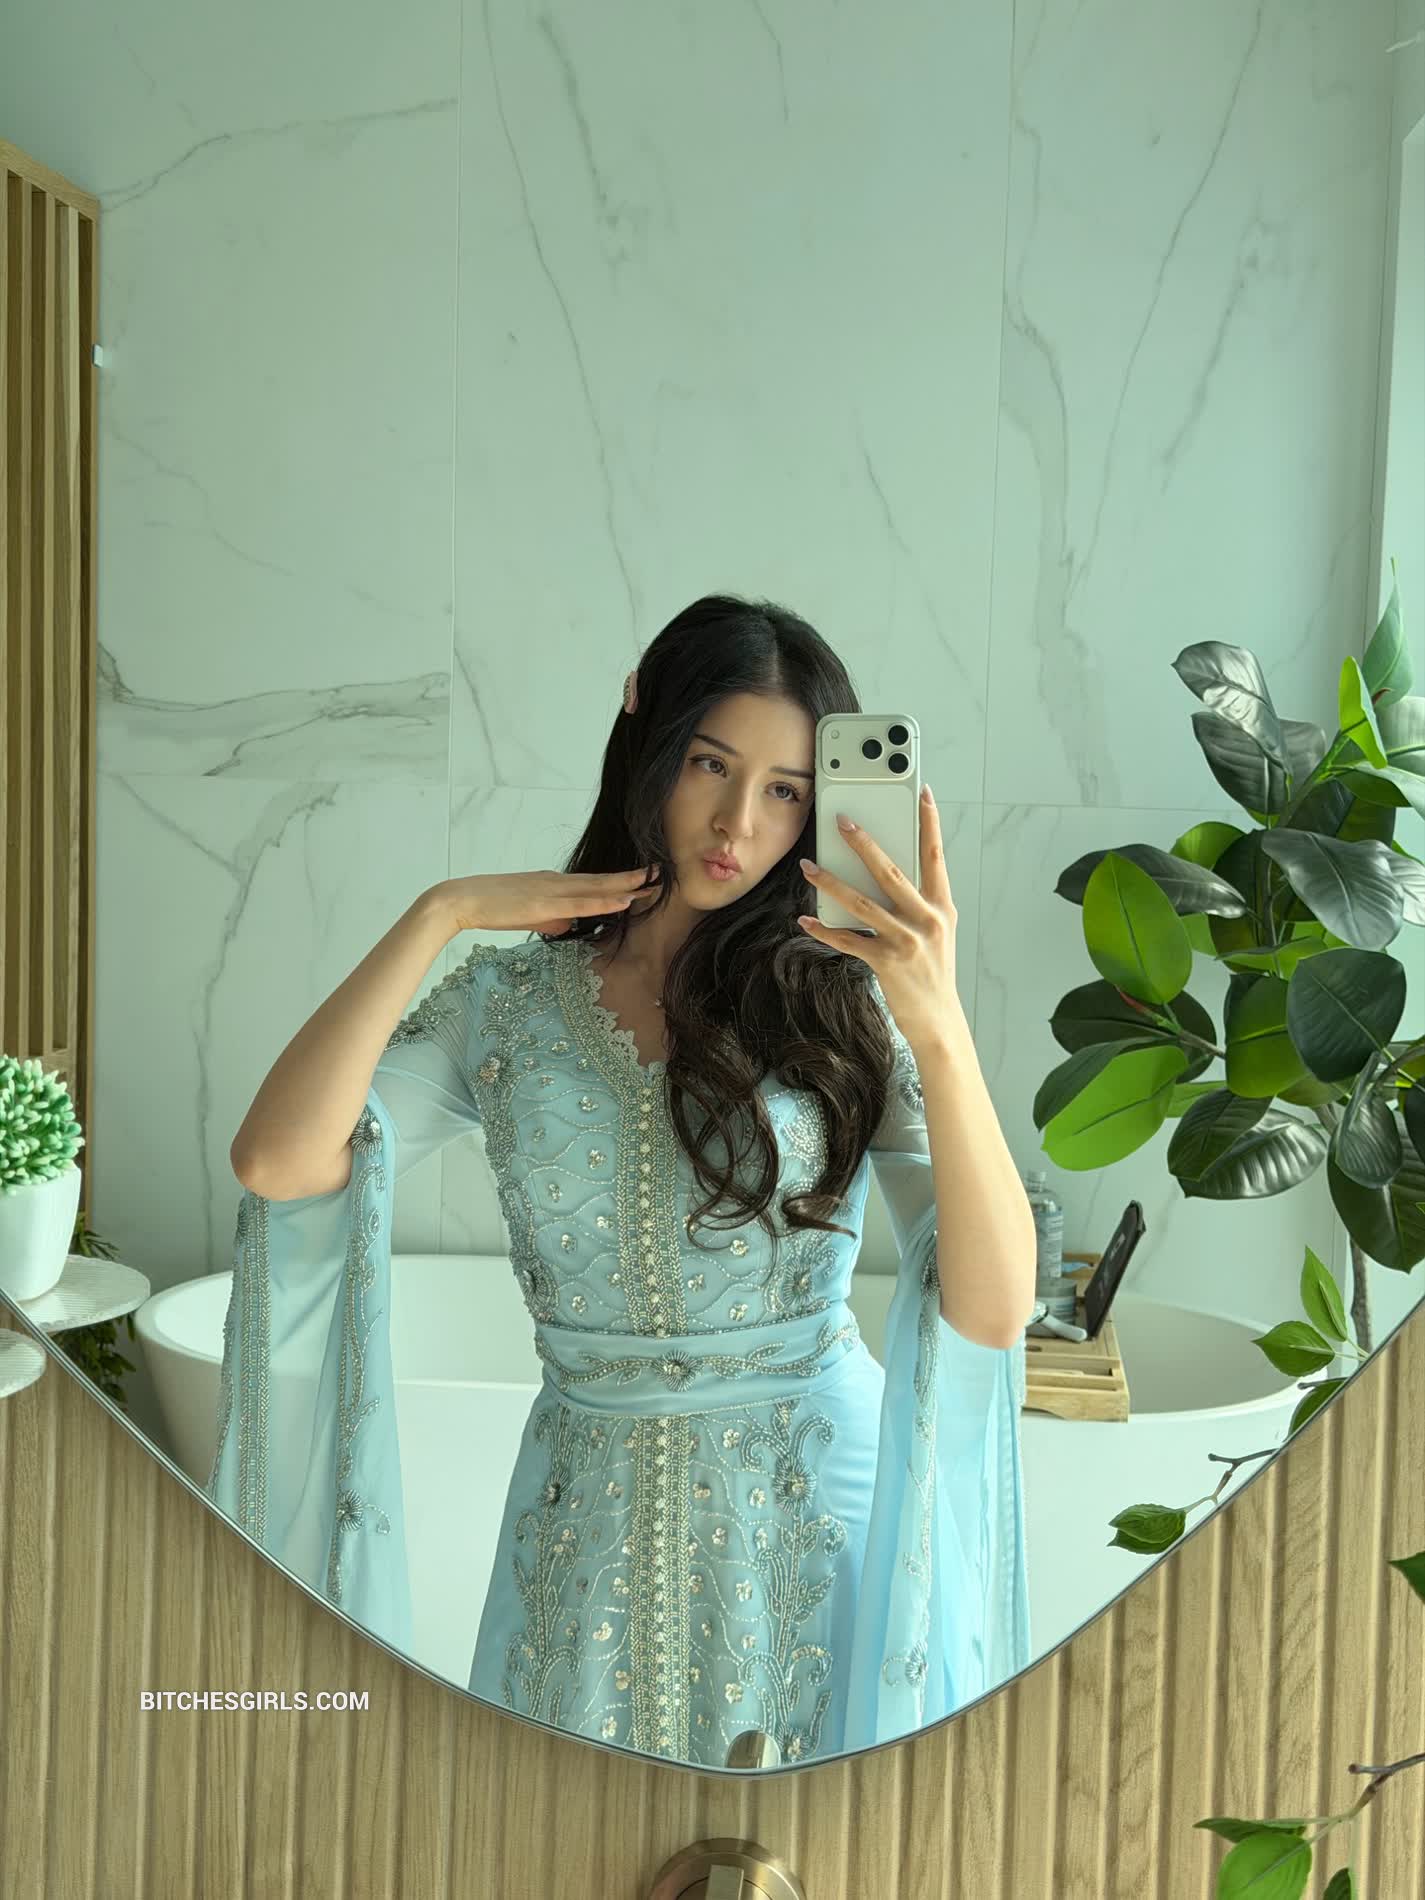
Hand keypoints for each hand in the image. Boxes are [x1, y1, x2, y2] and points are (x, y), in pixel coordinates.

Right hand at [438, 864, 660, 936]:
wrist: (462, 900)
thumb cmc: (492, 908)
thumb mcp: (530, 915)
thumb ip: (553, 918)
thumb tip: (571, 925)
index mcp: (554, 883)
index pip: (595, 883)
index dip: (622, 881)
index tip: (646, 880)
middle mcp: (557, 882)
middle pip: (603, 882)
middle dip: (634, 880)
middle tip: (662, 875)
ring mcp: (552, 891)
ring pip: (597, 889)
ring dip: (626, 887)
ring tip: (653, 884)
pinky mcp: (543, 904)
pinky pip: (581, 904)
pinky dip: (604, 903)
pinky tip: (624, 902)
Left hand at [795, 788, 962, 1049]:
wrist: (938, 1020)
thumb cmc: (933, 973)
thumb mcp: (936, 933)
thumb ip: (917, 904)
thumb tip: (885, 876)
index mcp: (941, 906)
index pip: (935, 855)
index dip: (929, 822)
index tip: (922, 792)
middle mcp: (926, 918)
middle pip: (889, 871)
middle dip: (863, 843)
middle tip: (842, 821)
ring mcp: (907, 940)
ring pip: (861, 902)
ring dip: (830, 882)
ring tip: (808, 867)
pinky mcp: (886, 961)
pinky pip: (848, 939)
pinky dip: (824, 929)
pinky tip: (806, 919)